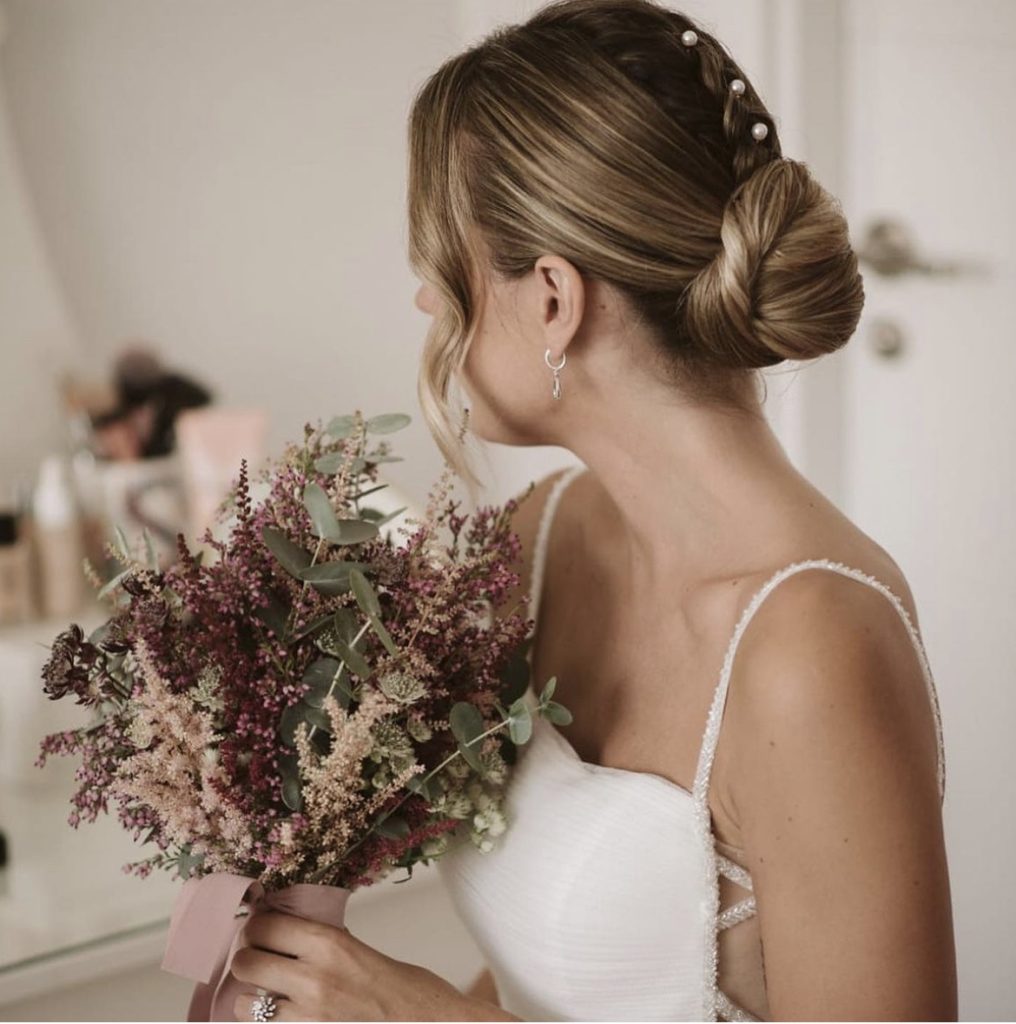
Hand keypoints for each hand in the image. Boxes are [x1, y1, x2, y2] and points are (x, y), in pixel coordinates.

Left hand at [229, 909, 509, 1020]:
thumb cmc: (408, 991)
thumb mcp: (363, 951)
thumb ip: (326, 944)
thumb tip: (291, 934)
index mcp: (330, 944)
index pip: (265, 925)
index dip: (257, 926)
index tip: (261, 927)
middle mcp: (313, 979)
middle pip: (245, 961)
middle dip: (247, 959)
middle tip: (259, 958)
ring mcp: (306, 1018)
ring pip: (244, 1005)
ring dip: (252, 999)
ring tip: (269, 995)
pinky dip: (267, 1023)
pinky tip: (283, 1017)